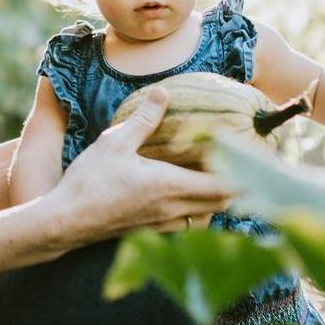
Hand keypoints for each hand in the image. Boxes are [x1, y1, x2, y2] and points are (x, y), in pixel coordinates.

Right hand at [50, 89, 230, 240]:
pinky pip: (188, 223)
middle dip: (240, 184)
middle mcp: (173, 210)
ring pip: (207, 216)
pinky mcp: (150, 231)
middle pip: (223, 203)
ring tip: (219, 175)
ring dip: (218, 199)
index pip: (224, 185)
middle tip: (245, 162)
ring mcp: (162, 224)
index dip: (246, 173)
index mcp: (170, 186)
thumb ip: (143, 120)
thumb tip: (164, 93)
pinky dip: (198, 210)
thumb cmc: (89, 182)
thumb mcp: (114, 143)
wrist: (64, 222)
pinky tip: (186, 194)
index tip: (260, 156)